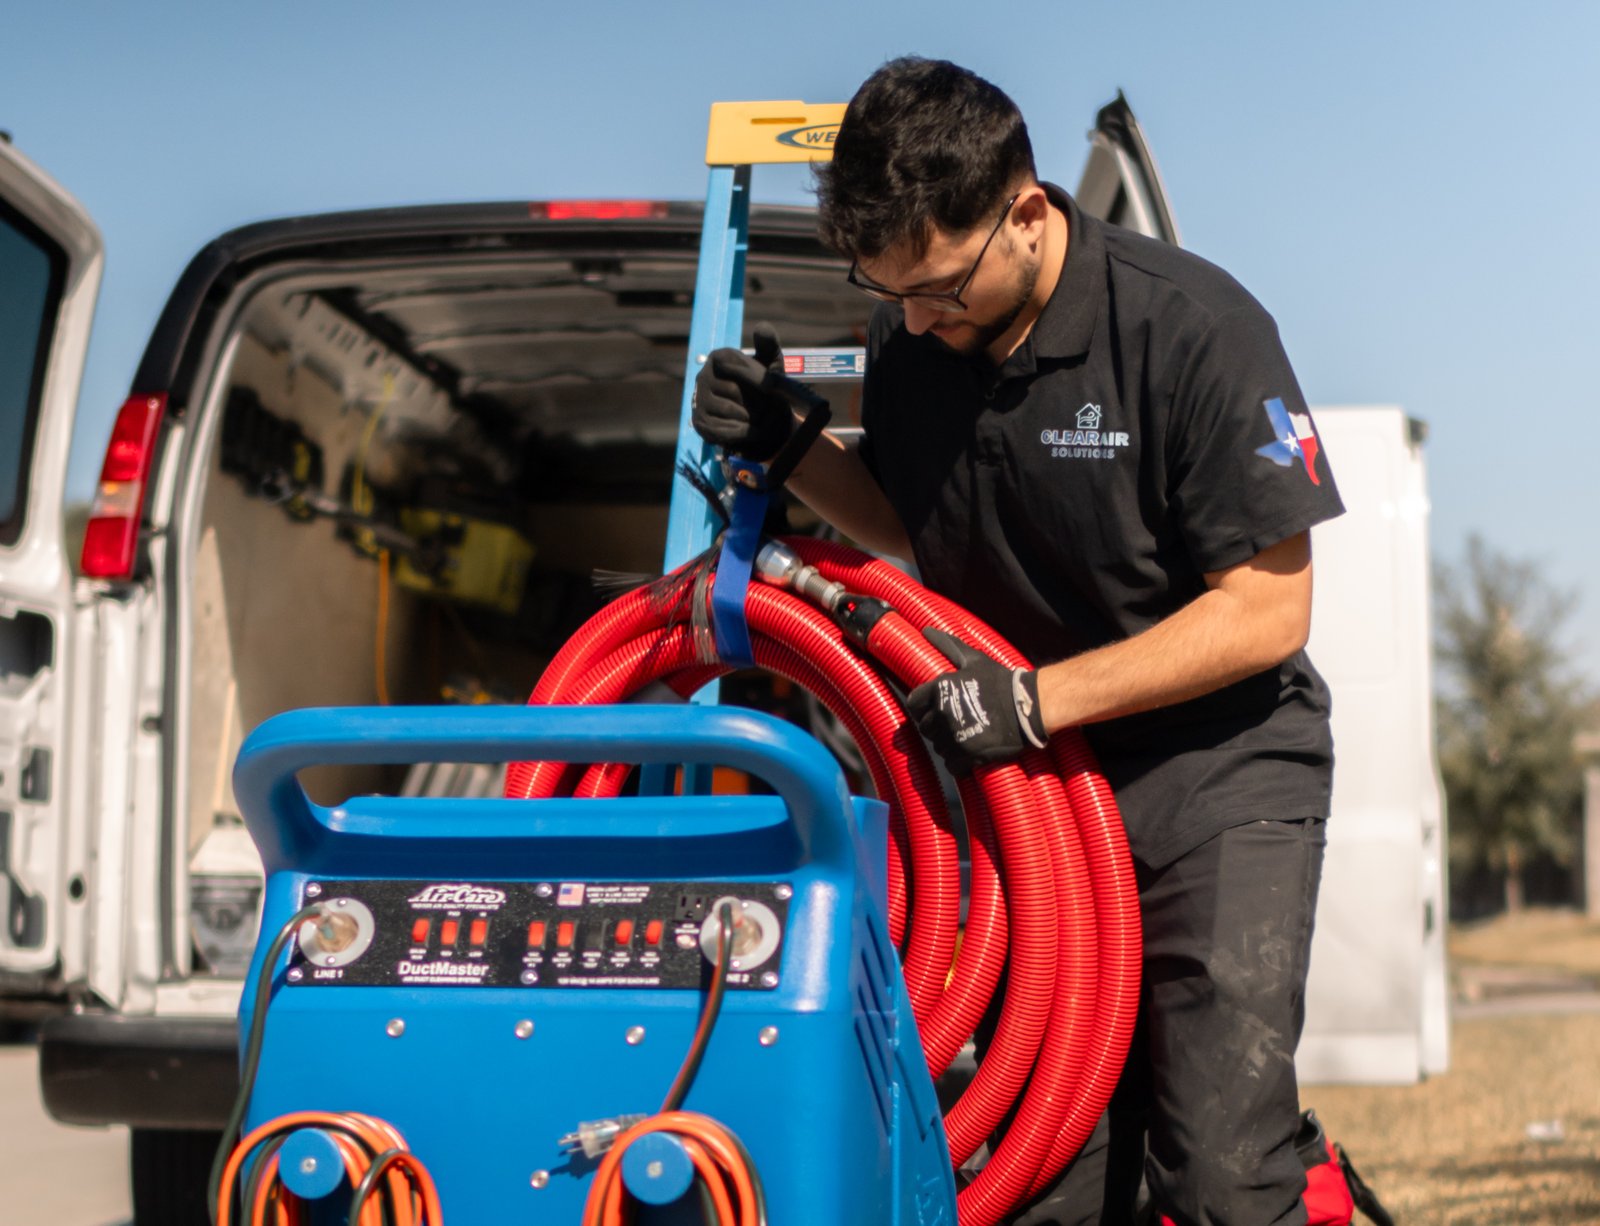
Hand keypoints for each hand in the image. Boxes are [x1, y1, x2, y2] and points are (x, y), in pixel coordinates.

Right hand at [691, 323, 793, 461]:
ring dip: (752, 418)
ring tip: (761, 418)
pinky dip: (743, 432)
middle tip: (769, 408)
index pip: (740, 368)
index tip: (772, 389)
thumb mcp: (771, 364)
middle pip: (736, 391)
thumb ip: (769, 345)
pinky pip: (725, 429)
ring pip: (732, 411)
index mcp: (718, 357)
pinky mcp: (700, 423)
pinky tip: (750, 429)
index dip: (759, 381)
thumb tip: (762, 327)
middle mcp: (702, 376)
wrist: (760, 417)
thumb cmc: (765, 386)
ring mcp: (698, 400)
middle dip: (758, 402)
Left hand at [905, 629, 1048, 771]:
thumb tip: (926, 628)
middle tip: (956, 723)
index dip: (923, 708)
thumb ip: (947, 644)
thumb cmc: (1000, 682)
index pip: (913, 704)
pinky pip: (952, 765)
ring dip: (949, 744)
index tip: (935, 709)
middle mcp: (941, 714)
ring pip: (938, 747)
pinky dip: (960, 762)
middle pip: (925, 728)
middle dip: (937, 726)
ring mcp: (952, 737)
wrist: (1028, 706)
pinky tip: (972, 752)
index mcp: (938, 690)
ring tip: (968, 736)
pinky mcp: (966, 756)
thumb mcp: (973, 660)